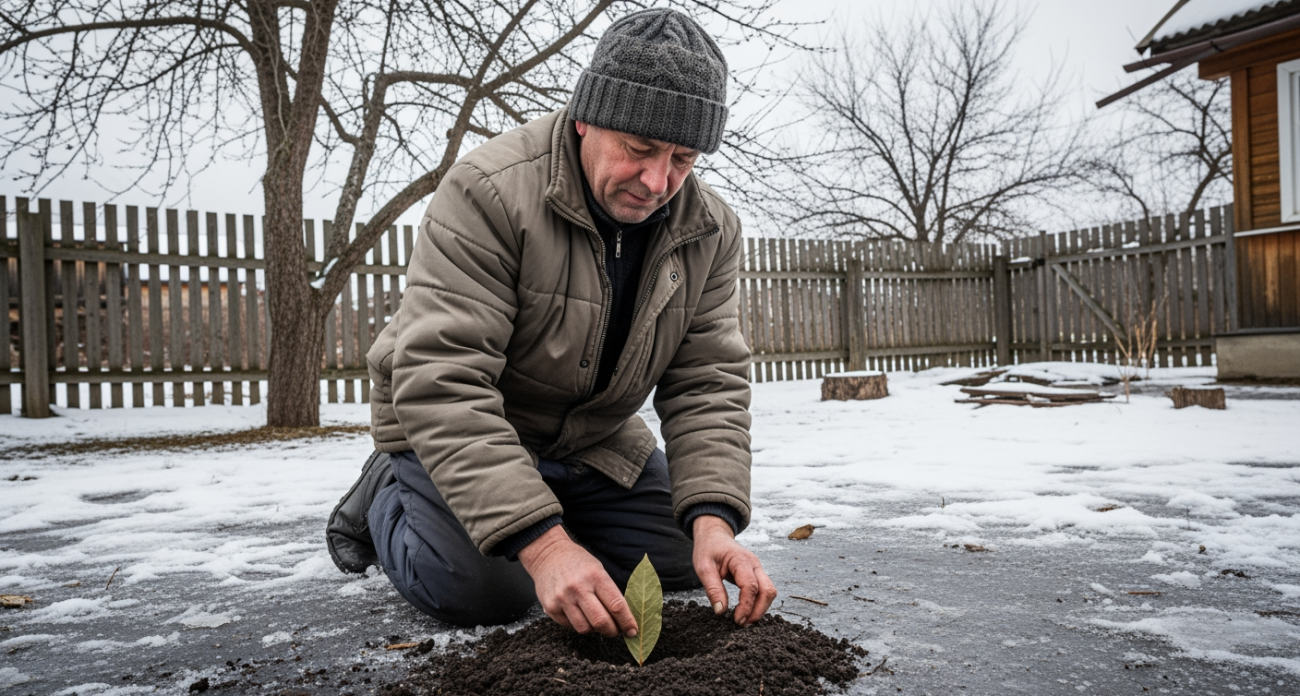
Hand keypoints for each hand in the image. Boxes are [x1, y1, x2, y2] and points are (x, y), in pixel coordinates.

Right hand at [517, 525, 638, 637]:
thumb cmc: (578, 562)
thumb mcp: (598, 569)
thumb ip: (610, 592)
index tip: (633, 631)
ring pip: (585, 629)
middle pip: (601, 622)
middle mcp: (578, 588)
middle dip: (613, 631)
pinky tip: (581, 616)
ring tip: (597, 621)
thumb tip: (623, 617)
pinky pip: (570, 627)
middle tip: (616, 631)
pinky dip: (579, 625)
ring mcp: (562, 599)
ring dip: (595, 630)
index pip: (616, 605)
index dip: (627, 621)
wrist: (547, 554)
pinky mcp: (550, 608)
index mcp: (595, 576)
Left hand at [692, 515, 777, 625]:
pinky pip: (764, 590)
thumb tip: (720, 611)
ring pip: (769, 592)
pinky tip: (747, 612)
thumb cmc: (708, 549)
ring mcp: (758, 569)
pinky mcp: (757, 574)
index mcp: (741, 560)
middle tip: (742, 624)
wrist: (714, 536)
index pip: (750, 586)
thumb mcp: (703, 567)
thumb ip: (712, 588)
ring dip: (760, 608)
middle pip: (768, 590)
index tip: (736, 620)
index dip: (746, 606)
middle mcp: (754, 564)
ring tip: (744, 621)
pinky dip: (759, 603)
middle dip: (758, 611)